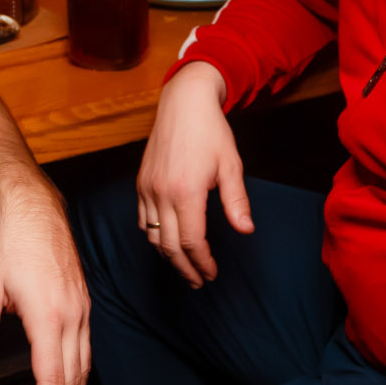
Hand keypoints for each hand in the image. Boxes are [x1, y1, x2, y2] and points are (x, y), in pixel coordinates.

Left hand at [0, 181, 89, 384]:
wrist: (37, 211)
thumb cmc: (10, 246)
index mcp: (47, 314)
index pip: (51, 374)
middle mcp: (71, 315)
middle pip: (71, 375)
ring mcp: (81, 309)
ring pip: (83, 363)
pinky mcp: (83, 304)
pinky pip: (86, 347)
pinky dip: (80, 372)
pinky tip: (72, 384)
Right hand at [137, 62, 252, 286]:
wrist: (183, 103)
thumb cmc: (211, 131)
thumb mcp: (231, 165)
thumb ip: (236, 201)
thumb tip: (245, 230)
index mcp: (186, 191)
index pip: (191, 241)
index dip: (202, 262)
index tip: (212, 273)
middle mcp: (161, 193)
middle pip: (168, 246)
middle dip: (185, 268)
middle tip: (199, 281)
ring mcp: (147, 188)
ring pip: (151, 236)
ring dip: (168, 256)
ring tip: (184, 267)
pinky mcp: (140, 183)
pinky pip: (142, 219)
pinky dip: (153, 236)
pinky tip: (167, 241)